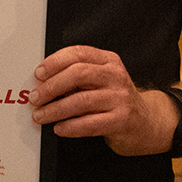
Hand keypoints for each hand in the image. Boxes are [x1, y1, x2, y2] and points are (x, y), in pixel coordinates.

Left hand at [28, 45, 174, 155]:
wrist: (145, 123)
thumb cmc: (115, 100)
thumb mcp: (101, 80)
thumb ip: (77, 76)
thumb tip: (42, 82)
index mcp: (108, 60)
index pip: (78, 53)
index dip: (54, 62)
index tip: (38, 74)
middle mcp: (115, 76)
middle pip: (78, 74)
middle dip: (51, 86)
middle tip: (36, 98)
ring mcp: (120, 98)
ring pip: (81, 100)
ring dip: (55, 109)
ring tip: (41, 116)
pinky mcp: (121, 119)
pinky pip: (90, 123)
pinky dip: (70, 126)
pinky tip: (59, 128)